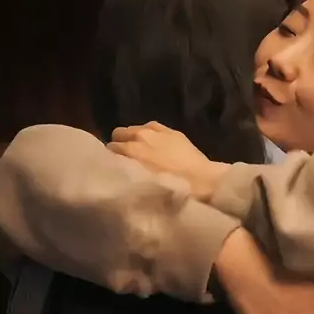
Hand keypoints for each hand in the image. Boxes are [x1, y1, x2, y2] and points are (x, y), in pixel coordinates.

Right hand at [107, 122, 226, 200]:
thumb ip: (128, 173)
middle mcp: (140, 136)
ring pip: (134, 128)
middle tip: (127, 158)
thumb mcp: (143, 184)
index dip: (111, 157)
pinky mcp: (171, 130)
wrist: (203, 181)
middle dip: (120, 144)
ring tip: (141, 150)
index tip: (115, 166)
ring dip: (133, 137)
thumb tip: (119, 170)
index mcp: (131, 151)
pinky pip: (150, 125)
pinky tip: (154, 142)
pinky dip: (148, 132)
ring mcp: (156, 130)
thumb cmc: (171, 188)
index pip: (110, 148)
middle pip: (118, 133)